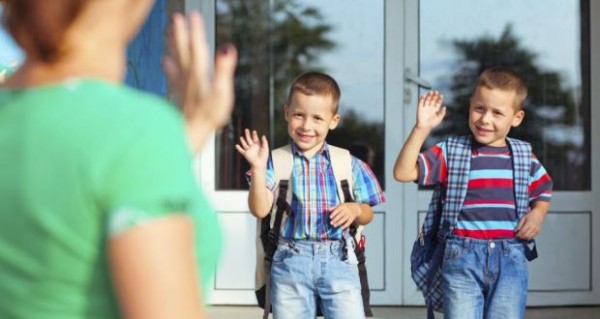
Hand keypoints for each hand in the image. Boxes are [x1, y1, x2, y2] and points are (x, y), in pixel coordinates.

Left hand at [163, 11, 237, 152]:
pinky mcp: (180, 96)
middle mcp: (189, 77)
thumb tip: (227, 48)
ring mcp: (183, 86)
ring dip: (173, 44)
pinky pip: (173, 75)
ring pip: (176, 59)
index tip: (193, 15)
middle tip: (176, 16)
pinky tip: (164, 60)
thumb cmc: (208, 117)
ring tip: (168, 30)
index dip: (196, 31)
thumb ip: (224, 70)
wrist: (189, 135)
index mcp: (199, 74)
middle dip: (180, 33)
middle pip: (183, 50)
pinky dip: (169, 66)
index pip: (198, 47)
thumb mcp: (222, 93)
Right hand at [235, 129, 269, 169]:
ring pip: (245, 144)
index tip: (254, 131)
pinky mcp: (245, 154)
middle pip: (249, 139)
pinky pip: (241, 150)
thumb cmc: (263, 157)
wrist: (259, 164)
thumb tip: (263, 136)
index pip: (255, 139)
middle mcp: (252, 147)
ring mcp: (249, 150)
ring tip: (241, 137)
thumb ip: (264, 142)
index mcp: (258, 146)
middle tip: (246, 129)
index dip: (254, 135)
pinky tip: (236, 145)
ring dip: (243, 141)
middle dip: (247, 134)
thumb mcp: (266, 148)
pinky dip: (238, 148)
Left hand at [330, 203, 360, 229]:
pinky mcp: (352, 219)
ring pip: (344, 219)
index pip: (338, 210)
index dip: (334, 213)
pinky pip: (348, 223)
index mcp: (343, 206)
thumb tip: (328, 210)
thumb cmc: (345, 207)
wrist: (355, 208)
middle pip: (340, 215)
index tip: (330, 217)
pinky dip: (345, 226)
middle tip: (331, 223)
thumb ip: (334, 207)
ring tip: (334, 225)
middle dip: (335, 219)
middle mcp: (347, 210)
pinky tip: (341, 228)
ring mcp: (349, 215)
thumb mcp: (340, 205)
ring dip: (339, 223)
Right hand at [416, 90, 445, 129]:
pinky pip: (421, 102)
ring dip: (429, 95)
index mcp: (435, 109)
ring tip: (431, 92)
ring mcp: (425, 107)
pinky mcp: (420, 108)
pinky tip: (424, 95)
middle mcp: (430, 107)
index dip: (439, 98)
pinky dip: (422, 99)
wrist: (424, 127)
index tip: (441, 95)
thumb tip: (444, 107)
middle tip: (436, 91)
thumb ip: (442, 113)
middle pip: (433, 99)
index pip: (438, 102)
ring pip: (427, 99)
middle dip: (434, 95)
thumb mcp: (439, 118)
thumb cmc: (432, 124)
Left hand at [515, 209, 544, 239]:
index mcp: (529, 224)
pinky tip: (526, 236)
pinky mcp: (538, 232)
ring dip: (524, 238)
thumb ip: (519, 225)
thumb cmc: (530, 216)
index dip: (518, 234)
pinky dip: (528, 237)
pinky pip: (533, 237)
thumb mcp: (523, 218)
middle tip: (518, 236)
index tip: (515, 235)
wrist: (538, 215)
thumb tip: (515, 230)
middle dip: (521, 237)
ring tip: (521, 236)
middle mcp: (533, 228)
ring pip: (529, 237)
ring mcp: (536, 230)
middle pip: (526, 235)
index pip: (523, 231)